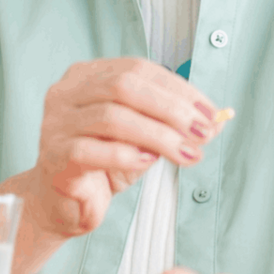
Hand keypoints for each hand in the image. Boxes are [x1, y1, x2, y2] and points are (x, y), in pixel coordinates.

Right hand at [10, 58, 224, 238]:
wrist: (64, 204)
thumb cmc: (104, 163)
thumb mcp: (145, 138)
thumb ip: (175, 124)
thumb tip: (219, 119)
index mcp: (87, 75)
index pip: (138, 69)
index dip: (178, 89)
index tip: (210, 112)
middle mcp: (66, 93)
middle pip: (124, 86)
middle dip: (171, 109)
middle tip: (202, 132)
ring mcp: (55, 124)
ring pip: (112, 117)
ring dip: (158, 135)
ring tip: (187, 153)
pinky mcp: (54, 157)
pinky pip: (91, 150)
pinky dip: (126, 154)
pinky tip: (148, 162)